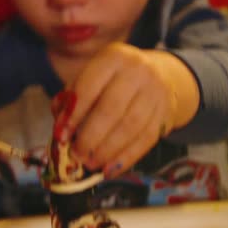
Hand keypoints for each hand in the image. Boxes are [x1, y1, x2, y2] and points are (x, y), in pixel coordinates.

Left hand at [61, 43, 198, 177]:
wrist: (158, 73)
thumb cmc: (113, 79)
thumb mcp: (91, 77)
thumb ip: (72, 99)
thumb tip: (60, 127)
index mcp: (113, 58)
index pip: (89, 88)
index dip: (73, 115)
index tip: (61, 136)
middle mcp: (138, 71)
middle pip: (111, 109)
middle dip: (90, 137)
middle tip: (76, 155)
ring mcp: (156, 91)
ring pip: (130, 127)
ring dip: (107, 150)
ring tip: (91, 163)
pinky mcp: (167, 112)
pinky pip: (146, 139)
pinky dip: (126, 158)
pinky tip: (110, 169)